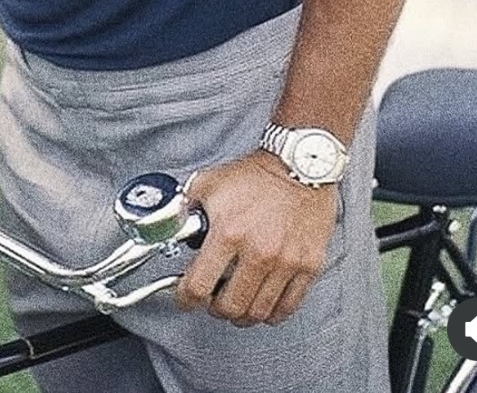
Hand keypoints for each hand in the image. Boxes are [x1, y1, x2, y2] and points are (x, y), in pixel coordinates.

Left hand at [175, 151, 337, 326]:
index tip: (184, 298)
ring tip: (235, 299)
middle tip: (211, 298)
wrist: (299, 163)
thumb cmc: (255, 174)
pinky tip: (263, 301)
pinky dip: (271, 313)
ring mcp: (285, 262)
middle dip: (213, 307)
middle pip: (229, 307)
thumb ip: (185, 210)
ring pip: (257, 313)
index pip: (198, 286)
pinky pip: (287, 308)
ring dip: (241, 313)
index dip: (185, 298)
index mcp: (228, 232)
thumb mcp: (207, 184)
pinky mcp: (308, 266)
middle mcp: (258, 251)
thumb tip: (169, 228)